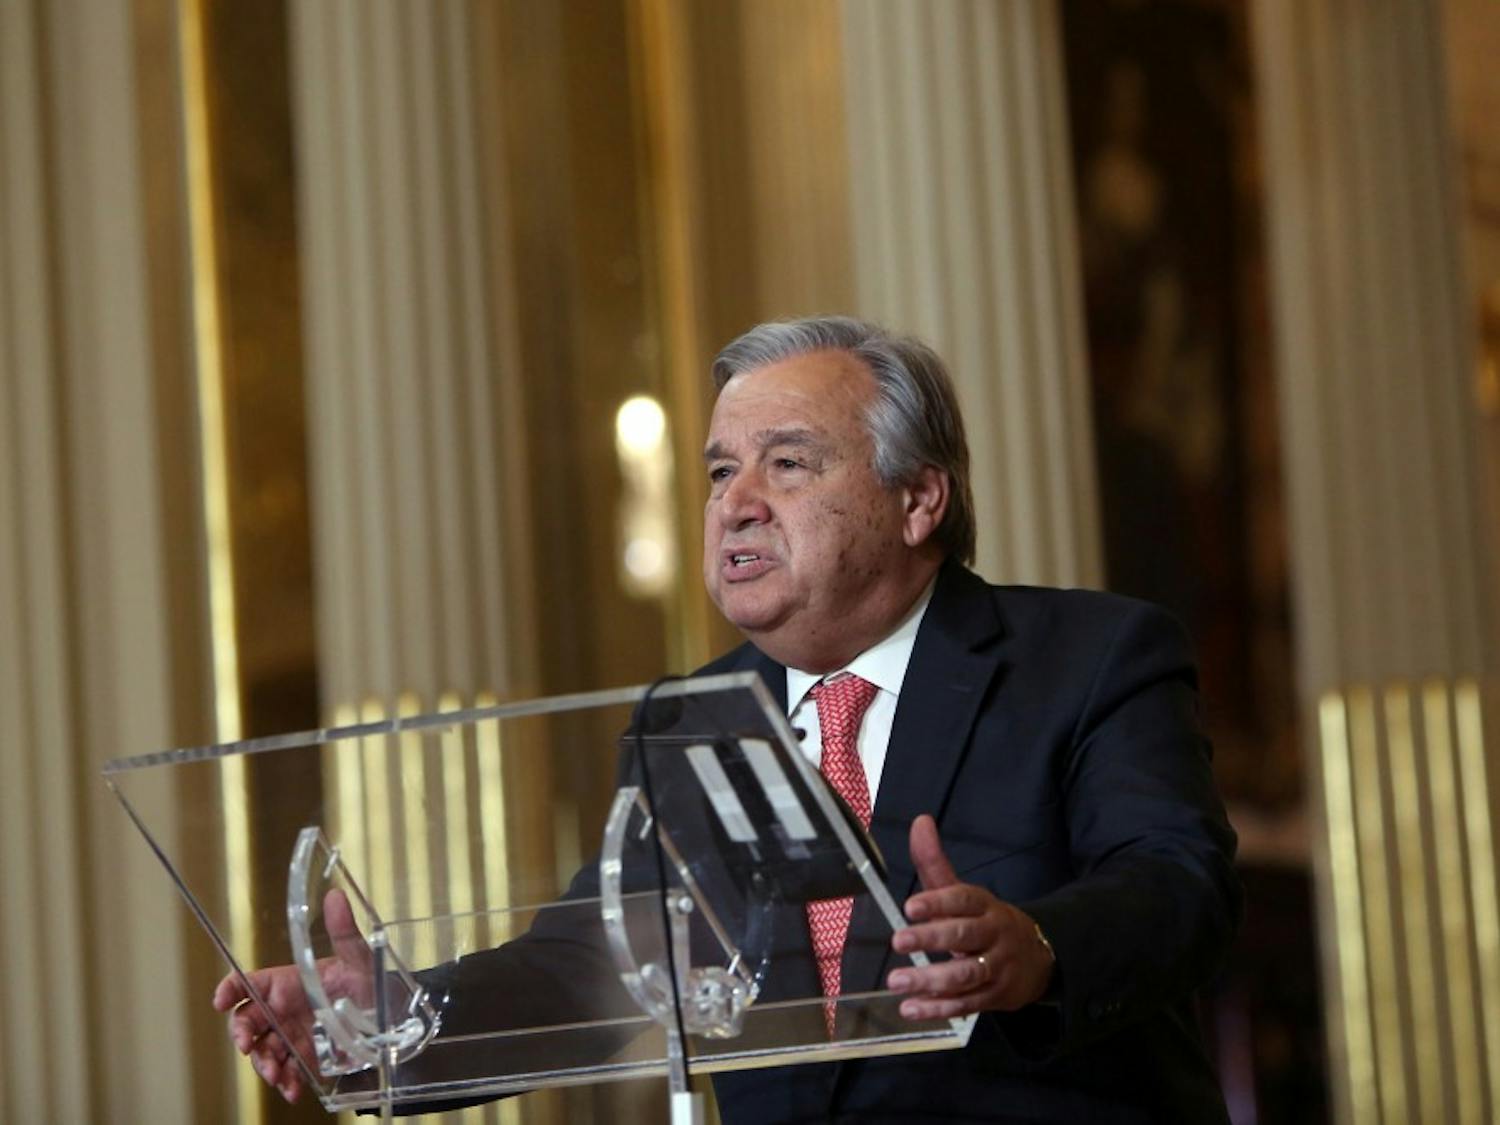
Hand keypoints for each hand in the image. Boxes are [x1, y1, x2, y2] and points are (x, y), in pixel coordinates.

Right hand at [211, 889, 372, 1102]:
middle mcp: (285, 1010)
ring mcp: (293, 1035)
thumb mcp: (360, 958)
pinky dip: (287, 1082)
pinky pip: (287, 1072)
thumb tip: (335, 896)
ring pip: (263, 1051)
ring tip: (279, 1075)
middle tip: (249, 1048)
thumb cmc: (371, 979)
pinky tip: (294, 1088)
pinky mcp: (306, 1058)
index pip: (249, 984)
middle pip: (248, 1022)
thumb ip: (344, 931)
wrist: (393, 1014)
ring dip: (264, 1064)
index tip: (221, 1001)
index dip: (230, 990)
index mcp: (289, 982)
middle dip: (243, 1036)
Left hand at [886, 814, 1055, 1019]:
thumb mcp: (966, 893)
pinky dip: (939, 1007)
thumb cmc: (987, 922)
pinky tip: (911, 1007)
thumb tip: (919, 821)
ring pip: (966, 974)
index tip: (910, 906)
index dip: (938, 902)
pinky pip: (967, 1003)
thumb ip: (936, 863)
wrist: (1041, 958)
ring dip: (930, 980)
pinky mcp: (997, 996)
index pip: (964, 900)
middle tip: (898, 941)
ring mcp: (998, 967)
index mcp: (985, 905)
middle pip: (964, 936)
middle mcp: (994, 934)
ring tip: (896, 981)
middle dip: (931, 939)